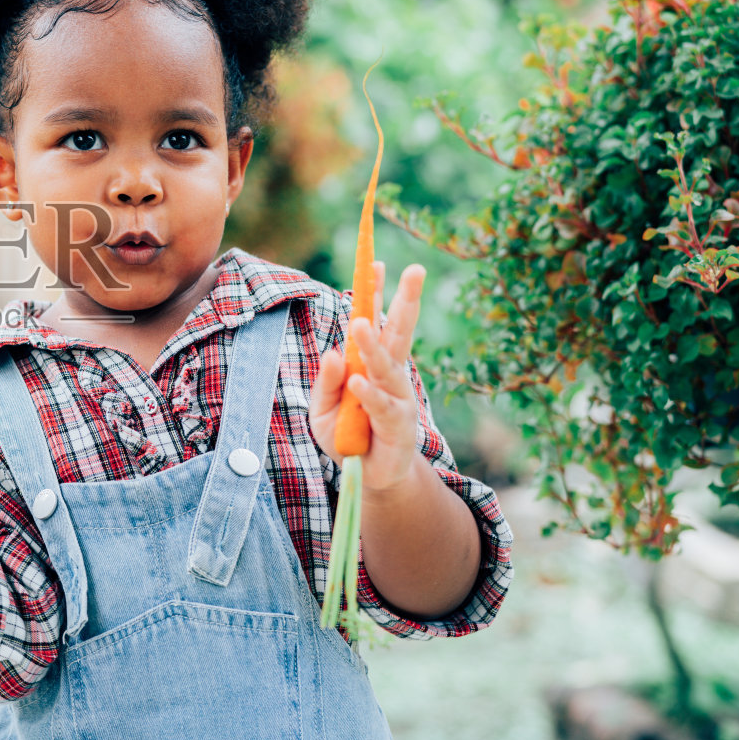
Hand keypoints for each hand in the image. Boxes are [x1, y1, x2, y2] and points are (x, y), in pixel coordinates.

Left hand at [309, 262, 426, 491]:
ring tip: (359, 323)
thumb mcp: (322, 409)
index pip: (373, 321)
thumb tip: (333, 351)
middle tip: (415, 269)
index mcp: (369, 364)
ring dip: (373, 345)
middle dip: (405, 301)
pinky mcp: (397, 426)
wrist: (365, 477)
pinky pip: (381, 406)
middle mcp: (388, 375)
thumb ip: (326, 382)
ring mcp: (397, 398)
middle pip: (397, 333)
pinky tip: (359, 381)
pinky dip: (368, 393)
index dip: (375, 293)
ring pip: (387, 367)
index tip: (376, 262)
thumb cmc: (345, 436)